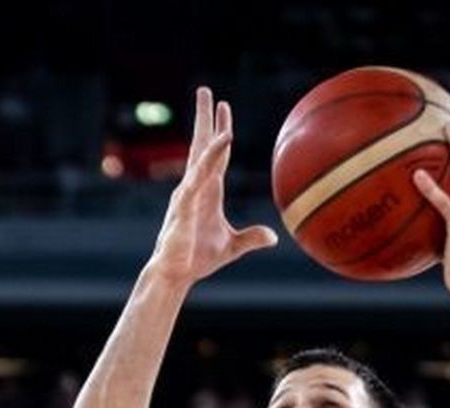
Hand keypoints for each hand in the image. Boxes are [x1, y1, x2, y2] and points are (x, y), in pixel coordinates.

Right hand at [148, 87, 277, 285]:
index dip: (220, 130)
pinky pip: (193, 186)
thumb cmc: (198, 258)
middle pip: (201, 146)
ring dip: (209, 141)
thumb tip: (273, 236)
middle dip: (204, 118)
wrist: (176, 274)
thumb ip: (252, 238)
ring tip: (219, 118)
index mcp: (209, 190)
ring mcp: (187, 196)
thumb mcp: (232, 245)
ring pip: (200, 162)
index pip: (216, 154)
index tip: (224, 106)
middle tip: (205, 90)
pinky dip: (202, 171)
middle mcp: (196, 187)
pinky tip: (206, 162)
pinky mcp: (181, 210)